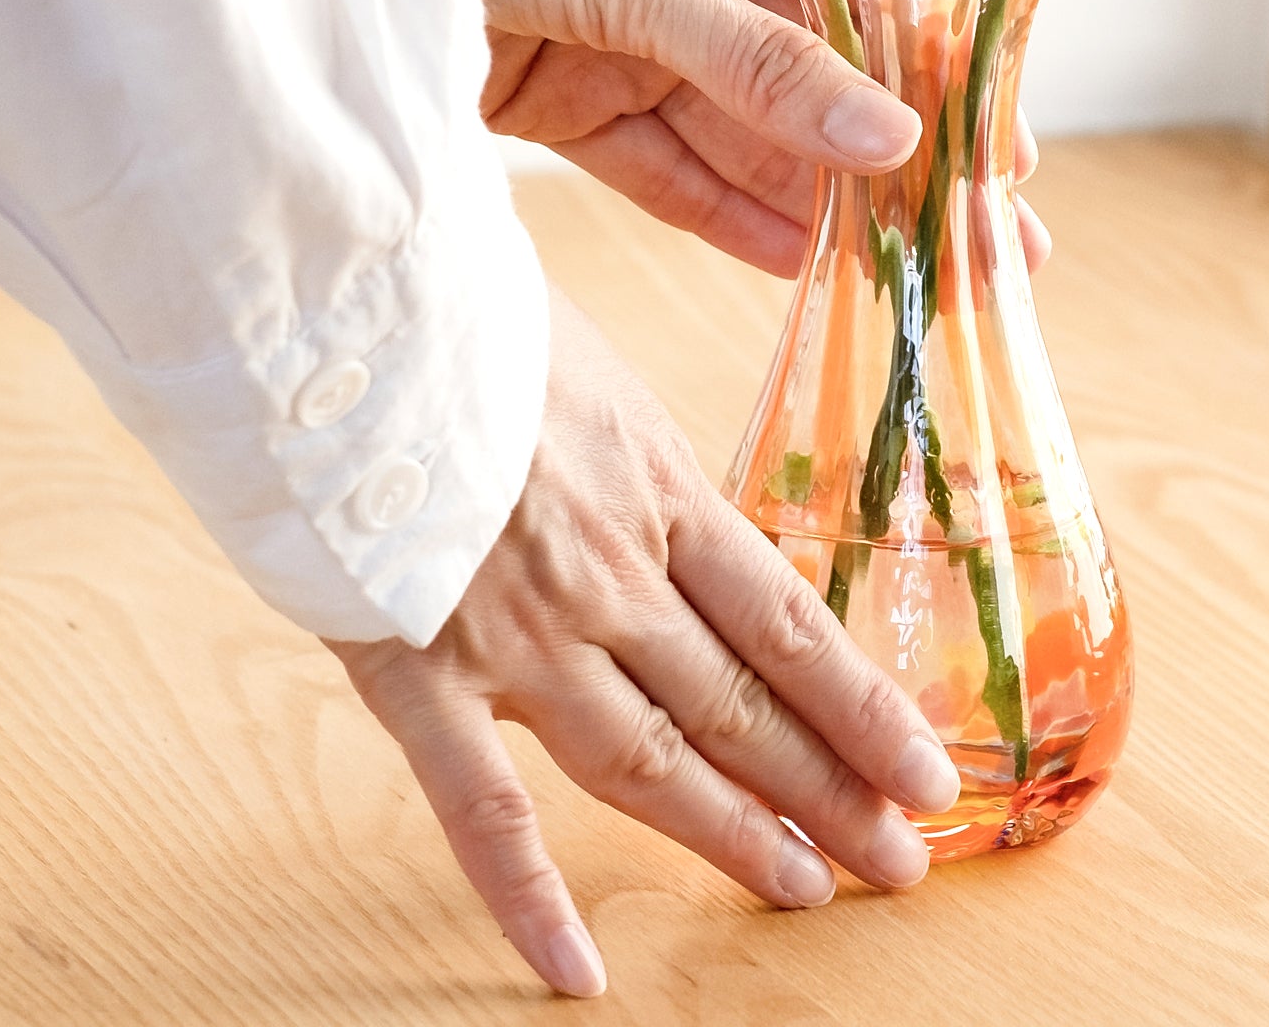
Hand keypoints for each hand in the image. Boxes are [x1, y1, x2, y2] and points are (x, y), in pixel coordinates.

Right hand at [328, 293, 961, 998]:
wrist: (343, 308)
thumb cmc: (460, 311)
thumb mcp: (589, 363)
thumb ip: (631, 452)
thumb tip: (661, 495)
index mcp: (657, 488)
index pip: (786, 622)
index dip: (861, 705)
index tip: (925, 766)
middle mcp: (609, 576)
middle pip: (740, 706)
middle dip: (828, 788)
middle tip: (899, 859)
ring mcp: (519, 634)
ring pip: (649, 763)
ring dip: (734, 835)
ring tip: (808, 891)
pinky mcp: (420, 673)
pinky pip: (481, 808)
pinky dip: (530, 895)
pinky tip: (576, 972)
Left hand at [469, 0, 1049, 275]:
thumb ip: (766, 65)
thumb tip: (893, 138)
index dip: (932, 69)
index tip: (994, 152)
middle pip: (815, 66)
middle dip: (890, 157)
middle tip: (980, 243)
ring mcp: (635, 23)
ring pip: (746, 125)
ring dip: (818, 198)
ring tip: (904, 276)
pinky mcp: (571, 89)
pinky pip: (666, 158)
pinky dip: (723, 208)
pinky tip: (800, 262)